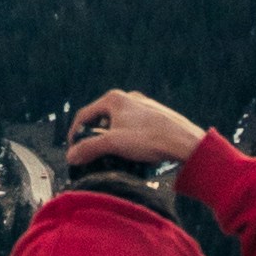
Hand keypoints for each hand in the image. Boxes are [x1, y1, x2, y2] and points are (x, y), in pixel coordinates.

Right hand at [68, 87, 203, 175]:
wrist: (185, 142)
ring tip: (113, 157)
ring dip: (112, 140)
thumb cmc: (150, 139)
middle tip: (92, 155)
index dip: (74, 134)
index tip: (73, 151)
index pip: (84, 115)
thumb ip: (89, 149)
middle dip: (94, 138)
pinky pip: (134, 128)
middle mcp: (128, 98)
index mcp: (114, 99)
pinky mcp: (155, 116)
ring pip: (119, 124)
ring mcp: (143, 107)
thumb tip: (70, 156)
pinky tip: (133, 154)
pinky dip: (128, 140)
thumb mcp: (114, 144)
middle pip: (101, 119)